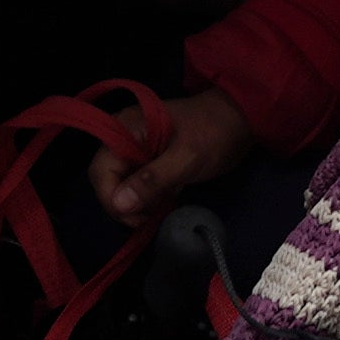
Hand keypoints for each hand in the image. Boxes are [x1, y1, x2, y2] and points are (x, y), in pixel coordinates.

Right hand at [95, 86, 250, 223]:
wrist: (239, 120)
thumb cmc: (214, 134)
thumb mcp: (185, 158)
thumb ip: (152, 181)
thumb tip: (119, 205)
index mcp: (125, 129)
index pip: (100, 170)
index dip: (111, 198)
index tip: (136, 218)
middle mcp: (123, 138)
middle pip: (107, 180)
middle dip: (125, 204)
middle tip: (152, 216)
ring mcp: (136, 150)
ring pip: (122, 186)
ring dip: (138, 203)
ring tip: (164, 206)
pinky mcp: (149, 161)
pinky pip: (138, 185)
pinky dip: (149, 198)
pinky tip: (167, 200)